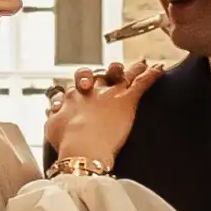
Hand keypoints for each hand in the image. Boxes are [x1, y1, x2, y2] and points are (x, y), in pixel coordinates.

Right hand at [48, 60, 145, 175]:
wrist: (81, 146)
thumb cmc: (66, 141)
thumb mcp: (52, 127)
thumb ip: (53, 117)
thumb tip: (52, 112)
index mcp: (73, 96)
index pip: (79, 84)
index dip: (84, 83)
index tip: (86, 86)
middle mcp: (91, 90)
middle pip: (100, 74)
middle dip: (106, 71)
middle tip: (114, 70)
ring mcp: (110, 93)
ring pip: (122, 75)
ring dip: (130, 69)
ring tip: (140, 64)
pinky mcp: (127, 100)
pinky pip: (141, 83)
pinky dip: (151, 76)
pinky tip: (159, 70)